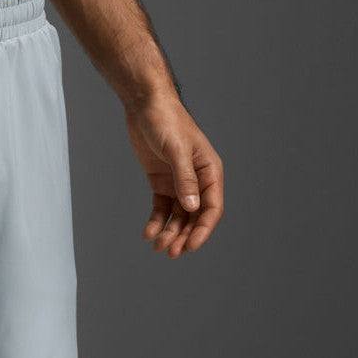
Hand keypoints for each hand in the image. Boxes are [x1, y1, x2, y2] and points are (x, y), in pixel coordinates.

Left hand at [125, 97, 224, 257]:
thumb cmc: (166, 120)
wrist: (145, 105)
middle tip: (170, 253)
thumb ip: (184, 178)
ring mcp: (178, 183)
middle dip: (184, 236)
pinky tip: (147, 234)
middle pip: (195, 217)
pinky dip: (156, 222)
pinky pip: (161, 208)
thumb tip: (192, 207)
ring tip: (157, 247)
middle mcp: (197, 180)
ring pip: (178, 216)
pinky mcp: (161, 182)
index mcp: (210, 171)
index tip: (190, 246)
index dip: (203, 230)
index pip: (212, 208)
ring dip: (170, 232)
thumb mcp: (176, 149)